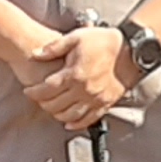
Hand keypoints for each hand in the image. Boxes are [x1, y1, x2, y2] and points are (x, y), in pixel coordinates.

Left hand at [20, 25, 134, 130]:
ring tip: (50, 108)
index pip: (46, 89)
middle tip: (38, 99)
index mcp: (74, 74)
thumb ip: (54, 47)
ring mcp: (95, 99)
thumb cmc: (104, 41)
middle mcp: (83, 90)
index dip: (34, 92)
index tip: (28, 91)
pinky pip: (88, 120)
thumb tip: (35, 53)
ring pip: (70, 116)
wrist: (132, 50)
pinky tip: (68, 123)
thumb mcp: (77, 37)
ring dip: (56, 114)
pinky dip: (76, 124)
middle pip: (55, 105)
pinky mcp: (106, 104)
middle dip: (43, 103)